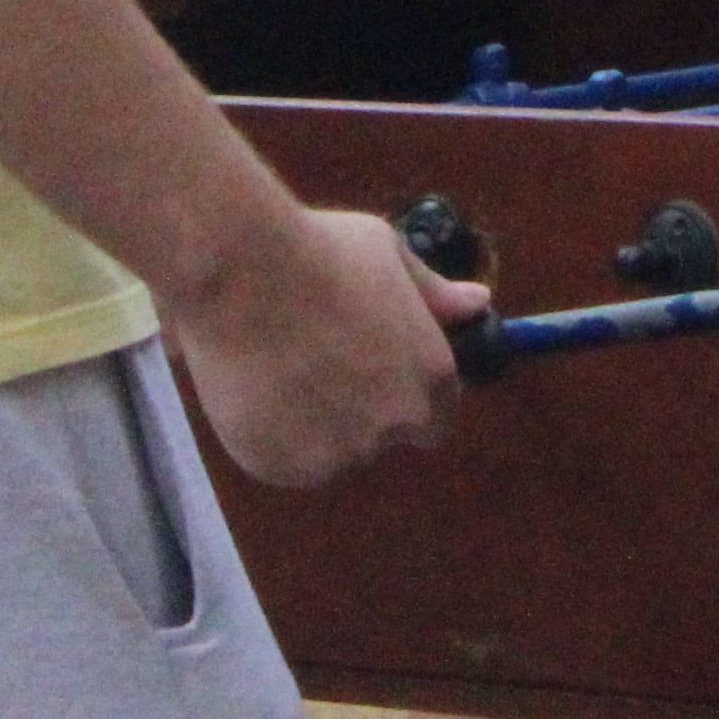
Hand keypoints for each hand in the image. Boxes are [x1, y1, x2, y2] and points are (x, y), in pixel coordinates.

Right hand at [168, 200, 476, 486]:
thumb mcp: (388, 254)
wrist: (239, 273)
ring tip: (277, 365)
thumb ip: (434, 292)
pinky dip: (270, 434)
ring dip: (311, 423)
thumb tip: (478, 302)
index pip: (436, 415)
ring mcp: (338, 452)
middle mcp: (394, 424)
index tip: (371, 372)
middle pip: (381, 436)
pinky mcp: (283, 468)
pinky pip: (281, 460)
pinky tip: (253, 387)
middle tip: (316, 364)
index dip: (403, 394)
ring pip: (329, 450)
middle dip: (356, 410)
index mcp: (431, 376)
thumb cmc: (317, 249)